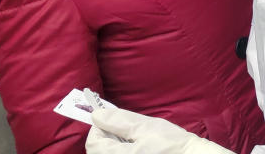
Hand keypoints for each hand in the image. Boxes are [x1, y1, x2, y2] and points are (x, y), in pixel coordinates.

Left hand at [86, 107, 234, 153]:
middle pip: (97, 151)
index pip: (93, 143)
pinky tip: (135, 147)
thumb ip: (118, 121)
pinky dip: (121, 151)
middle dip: (105, 137)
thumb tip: (97, 115)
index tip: (110, 120)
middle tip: (122, 128)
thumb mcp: (145, 126)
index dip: (99, 127)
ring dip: (112, 145)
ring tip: (131, 138)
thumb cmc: (171, 142)